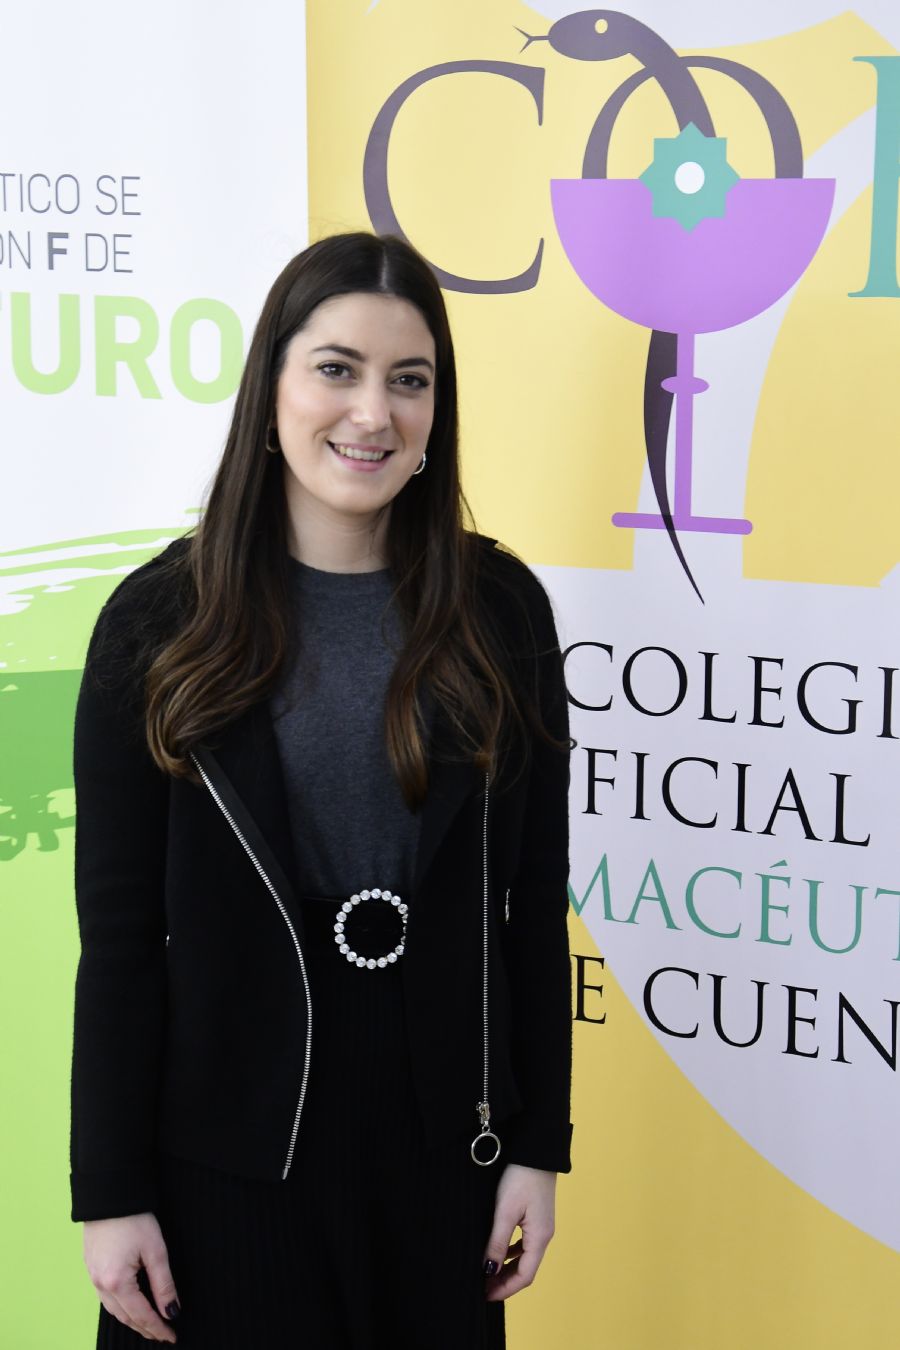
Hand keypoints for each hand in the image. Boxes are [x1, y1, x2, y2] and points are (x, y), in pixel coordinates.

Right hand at [83, 1212, 179, 1342]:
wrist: (108, 1195)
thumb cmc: (134, 1218)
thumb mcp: (155, 1250)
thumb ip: (164, 1284)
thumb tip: (172, 1311)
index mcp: (117, 1282)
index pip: (141, 1315)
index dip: (158, 1327)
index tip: (172, 1336)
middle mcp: (101, 1284)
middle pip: (125, 1317)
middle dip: (146, 1328)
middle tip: (164, 1335)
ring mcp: (93, 1277)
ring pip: (114, 1309)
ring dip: (132, 1320)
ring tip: (150, 1325)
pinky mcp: (91, 1267)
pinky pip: (105, 1297)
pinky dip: (121, 1307)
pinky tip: (130, 1306)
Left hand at [482, 1163, 556, 1301]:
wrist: (536, 1149)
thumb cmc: (521, 1177)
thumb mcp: (505, 1211)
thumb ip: (497, 1242)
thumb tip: (489, 1271)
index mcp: (540, 1237)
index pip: (525, 1276)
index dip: (505, 1289)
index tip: (485, 1295)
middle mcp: (544, 1235)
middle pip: (526, 1269)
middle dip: (505, 1281)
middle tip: (482, 1288)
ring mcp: (542, 1226)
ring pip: (524, 1257)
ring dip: (507, 1268)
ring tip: (487, 1273)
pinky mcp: (537, 1216)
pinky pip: (524, 1243)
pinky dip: (511, 1252)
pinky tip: (498, 1251)